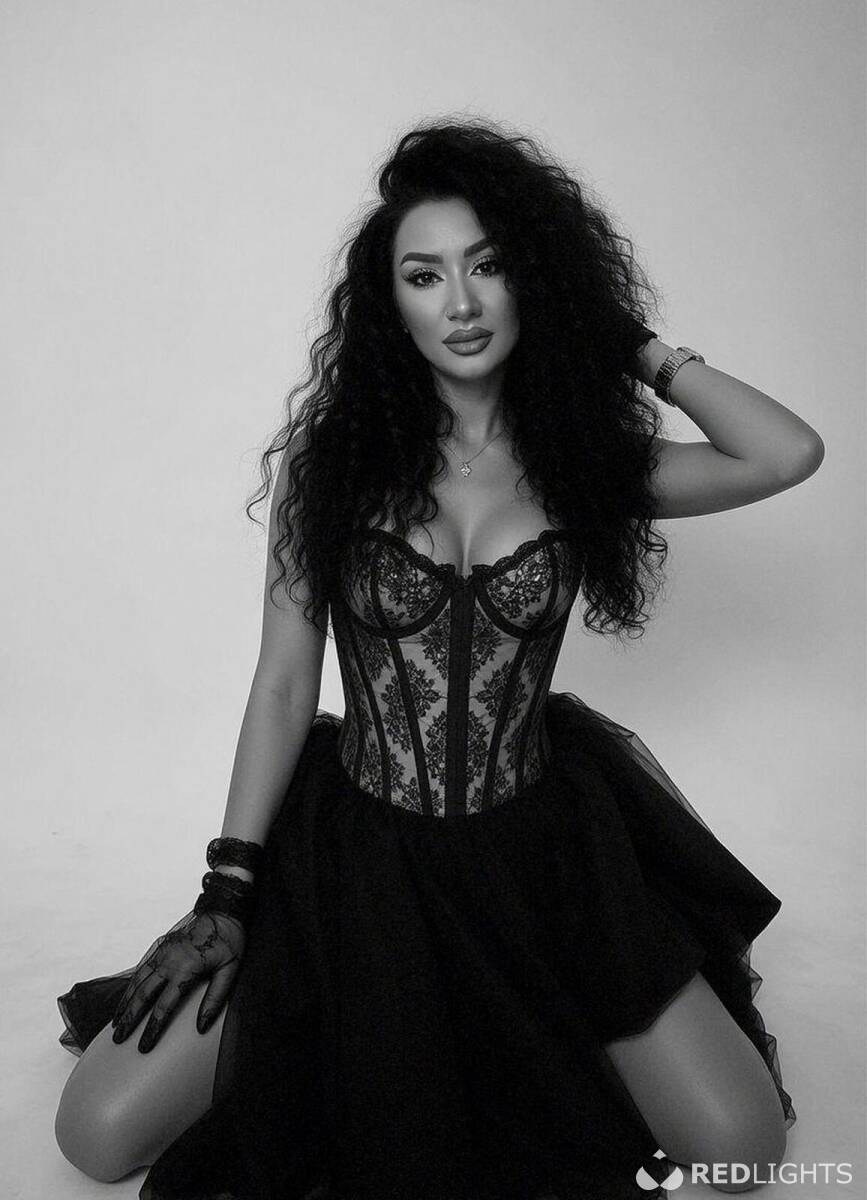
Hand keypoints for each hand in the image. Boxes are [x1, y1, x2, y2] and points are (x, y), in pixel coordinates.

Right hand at [110, 909, 246, 1052]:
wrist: (223, 912)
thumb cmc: (229, 942)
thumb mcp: (230, 971)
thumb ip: (215, 999)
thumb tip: (201, 1027)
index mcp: (186, 970)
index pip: (164, 1007)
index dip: (152, 1029)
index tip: (143, 1047)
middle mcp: (169, 961)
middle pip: (143, 995)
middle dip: (129, 1019)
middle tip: (118, 1039)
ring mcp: (162, 952)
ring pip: (138, 981)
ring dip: (125, 1003)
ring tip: (116, 1023)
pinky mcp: (161, 946)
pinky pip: (141, 968)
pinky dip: (131, 985)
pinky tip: (126, 996)